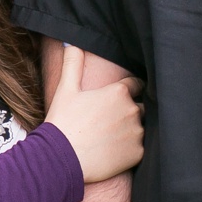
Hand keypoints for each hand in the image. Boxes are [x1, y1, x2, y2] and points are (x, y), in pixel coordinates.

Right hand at [44, 45, 142, 182]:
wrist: (60, 158)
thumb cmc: (63, 122)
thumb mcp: (66, 89)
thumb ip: (73, 63)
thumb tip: (71, 43)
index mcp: (119, 92)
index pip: (135, 85)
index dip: (127, 90)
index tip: (118, 98)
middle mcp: (132, 110)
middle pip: (139, 107)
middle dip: (128, 111)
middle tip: (108, 121)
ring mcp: (137, 133)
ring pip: (140, 128)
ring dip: (130, 130)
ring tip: (109, 138)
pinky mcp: (137, 153)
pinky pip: (139, 148)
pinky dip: (129, 149)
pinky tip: (112, 151)